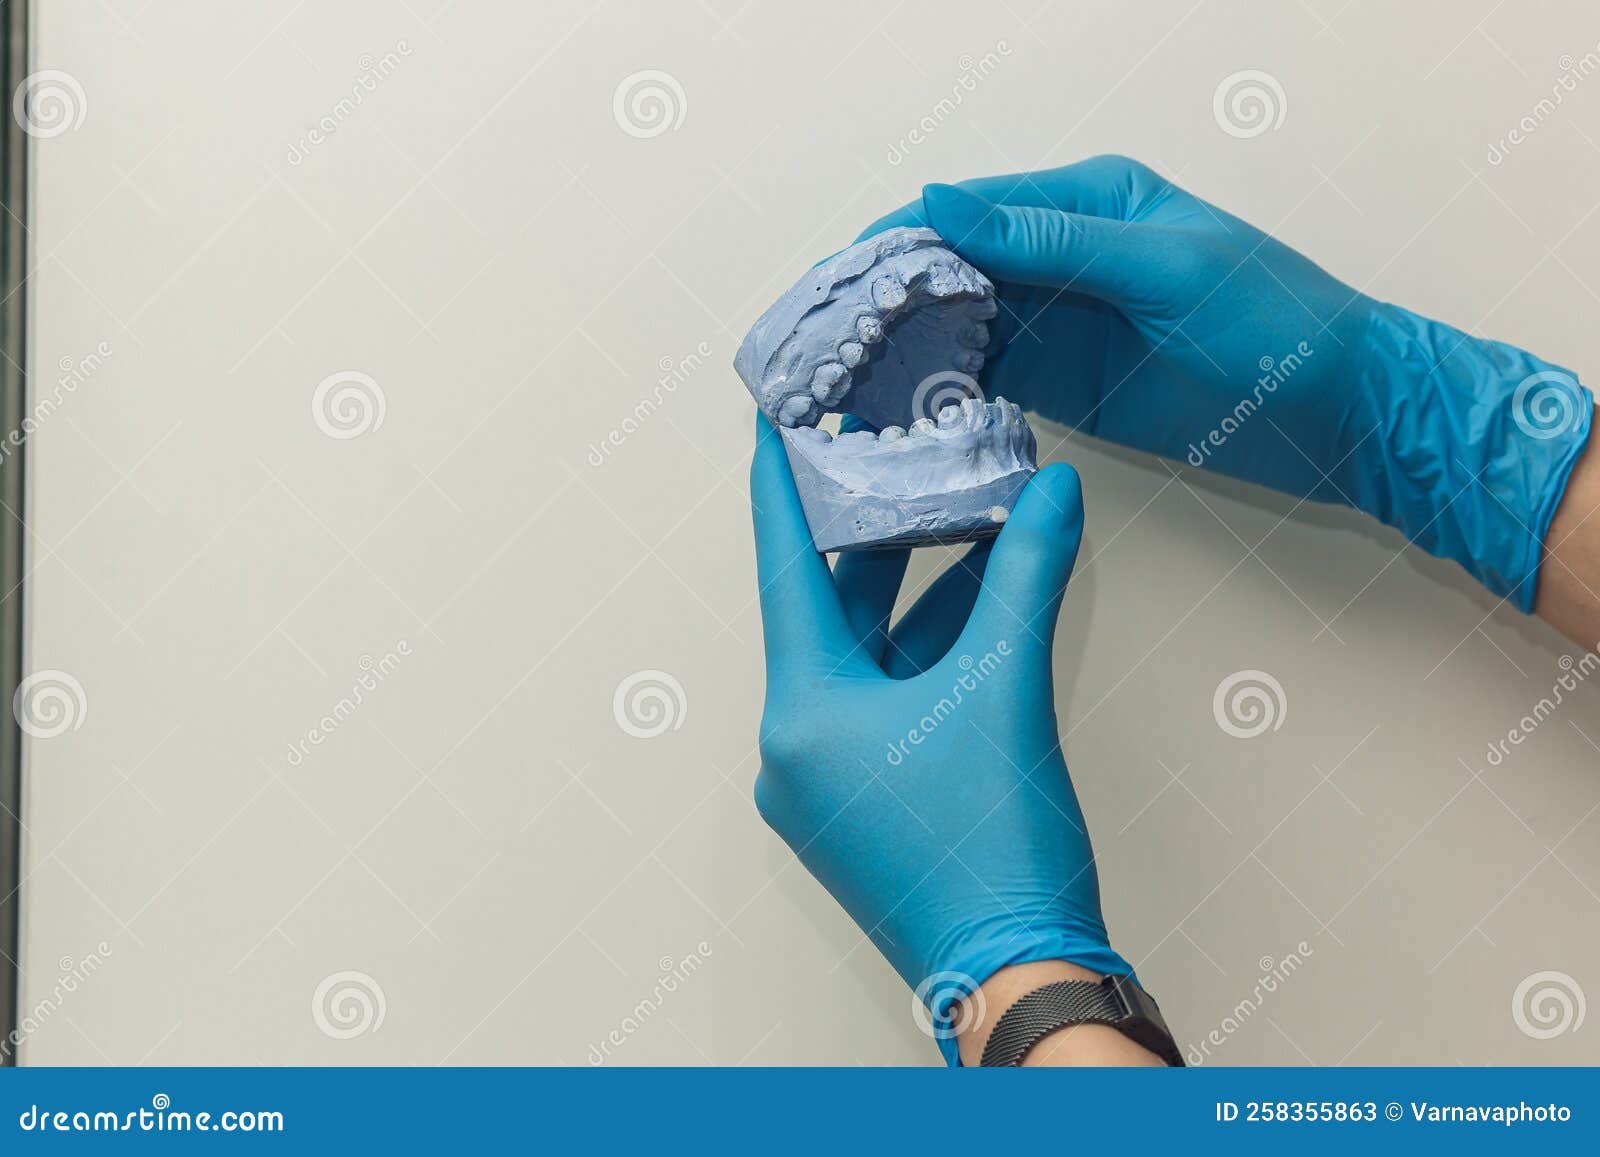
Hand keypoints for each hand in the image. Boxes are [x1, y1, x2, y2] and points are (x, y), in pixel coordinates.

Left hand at [749, 413, 1129, 1065]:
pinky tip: (975, 601)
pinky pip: (882, 703)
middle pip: (827, 611)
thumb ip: (1026, 578)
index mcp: (802, 712)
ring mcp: (826, 781)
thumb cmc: (994, 849)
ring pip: (862, 658)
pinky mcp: (862, 804)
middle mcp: (795, 745)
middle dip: (869, 533)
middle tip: (884, 451)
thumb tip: (1053, 492)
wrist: (1018, 978)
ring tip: (951, 510)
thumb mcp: (1008, 690)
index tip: (770, 420)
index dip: (781, 488)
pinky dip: (923, 654)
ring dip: (909, 592)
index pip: (785, 570)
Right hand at [861, 155, 1592, 610]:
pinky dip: (939, 394)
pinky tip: (895, 417)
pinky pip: (985, 380)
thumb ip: (1049, 243)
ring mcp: (1060, 323)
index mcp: (1083, 202)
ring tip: (835, 392)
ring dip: (897, 354)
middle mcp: (1059, 256)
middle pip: (945, 270)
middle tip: (815, 351)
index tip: (830, 285)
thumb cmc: (1274, 323)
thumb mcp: (1162, 270)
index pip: (963, 212)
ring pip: (955, 328)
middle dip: (879, 303)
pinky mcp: (1066, 383)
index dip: (892, 244)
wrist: (1345, 414)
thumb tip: (940, 204)